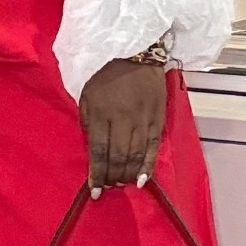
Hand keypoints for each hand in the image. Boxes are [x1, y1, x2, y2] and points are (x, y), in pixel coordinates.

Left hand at [78, 59, 166, 193]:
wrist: (137, 54)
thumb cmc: (106, 74)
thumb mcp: (87, 94)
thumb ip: (88, 121)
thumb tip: (93, 148)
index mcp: (101, 112)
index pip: (99, 150)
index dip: (97, 173)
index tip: (94, 191)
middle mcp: (123, 118)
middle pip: (118, 156)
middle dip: (112, 176)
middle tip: (109, 187)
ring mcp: (143, 120)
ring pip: (135, 155)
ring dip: (128, 174)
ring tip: (122, 184)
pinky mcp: (158, 119)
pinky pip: (153, 148)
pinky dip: (147, 166)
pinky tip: (142, 180)